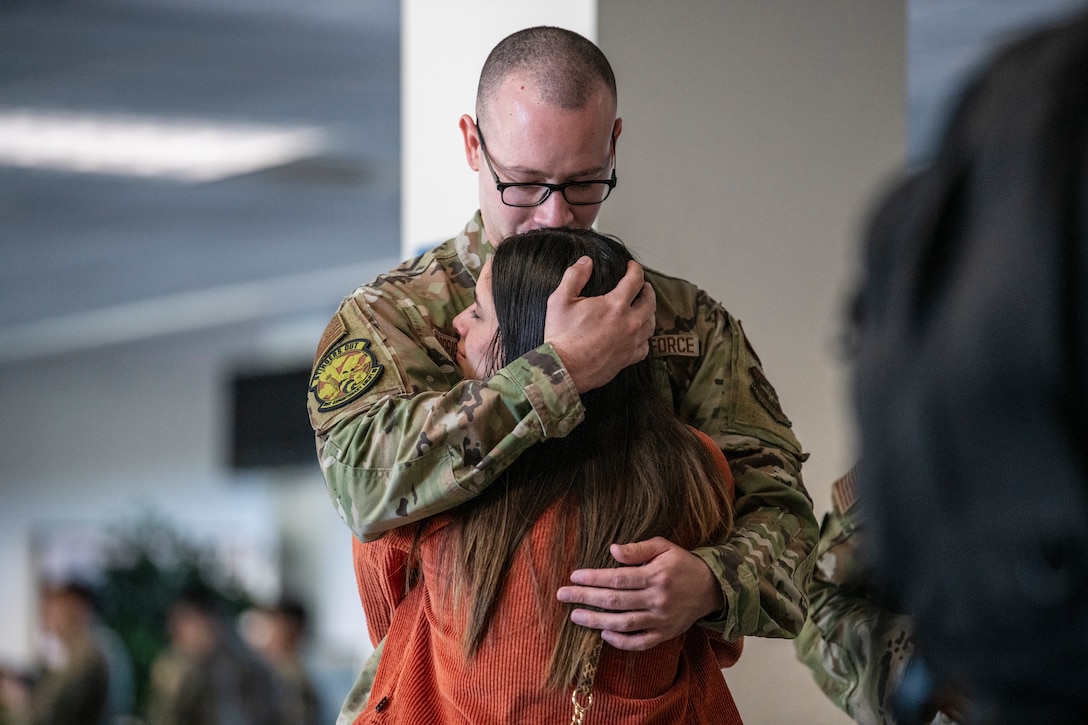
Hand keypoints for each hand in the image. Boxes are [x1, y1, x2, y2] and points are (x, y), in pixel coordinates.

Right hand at [544, 257, 655, 392]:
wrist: (563, 369)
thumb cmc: (561, 335)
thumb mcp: (560, 300)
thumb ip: (574, 276)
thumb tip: (586, 262)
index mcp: (615, 305)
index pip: (635, 280)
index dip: (635, 269)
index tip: (631, 267)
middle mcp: (629, 323)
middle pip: (650, 301)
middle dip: (647, 290)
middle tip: (642, 286)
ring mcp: (631, 342)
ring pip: (651, 323)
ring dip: (649, 312)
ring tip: (643, 307)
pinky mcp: (628, 358)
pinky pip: (645, 346)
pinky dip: (644, 337)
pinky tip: (638, 334)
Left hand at [556, 537, 723, 650]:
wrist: (711, 588)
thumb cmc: (682, 564)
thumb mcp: (664, 547)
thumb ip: (638, 549)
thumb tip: (612, 550)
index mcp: (656, 576)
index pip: (618, 578)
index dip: (594, 578)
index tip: (574, 576)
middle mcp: (657, 600)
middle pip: (615, 601)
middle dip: (585, 598)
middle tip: (562, 595)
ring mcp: (661, 620)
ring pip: (623, 624)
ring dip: (596, 621)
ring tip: (575, 616)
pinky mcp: (665, 634)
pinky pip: (640, 642)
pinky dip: (621, 642)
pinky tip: (603, 634)